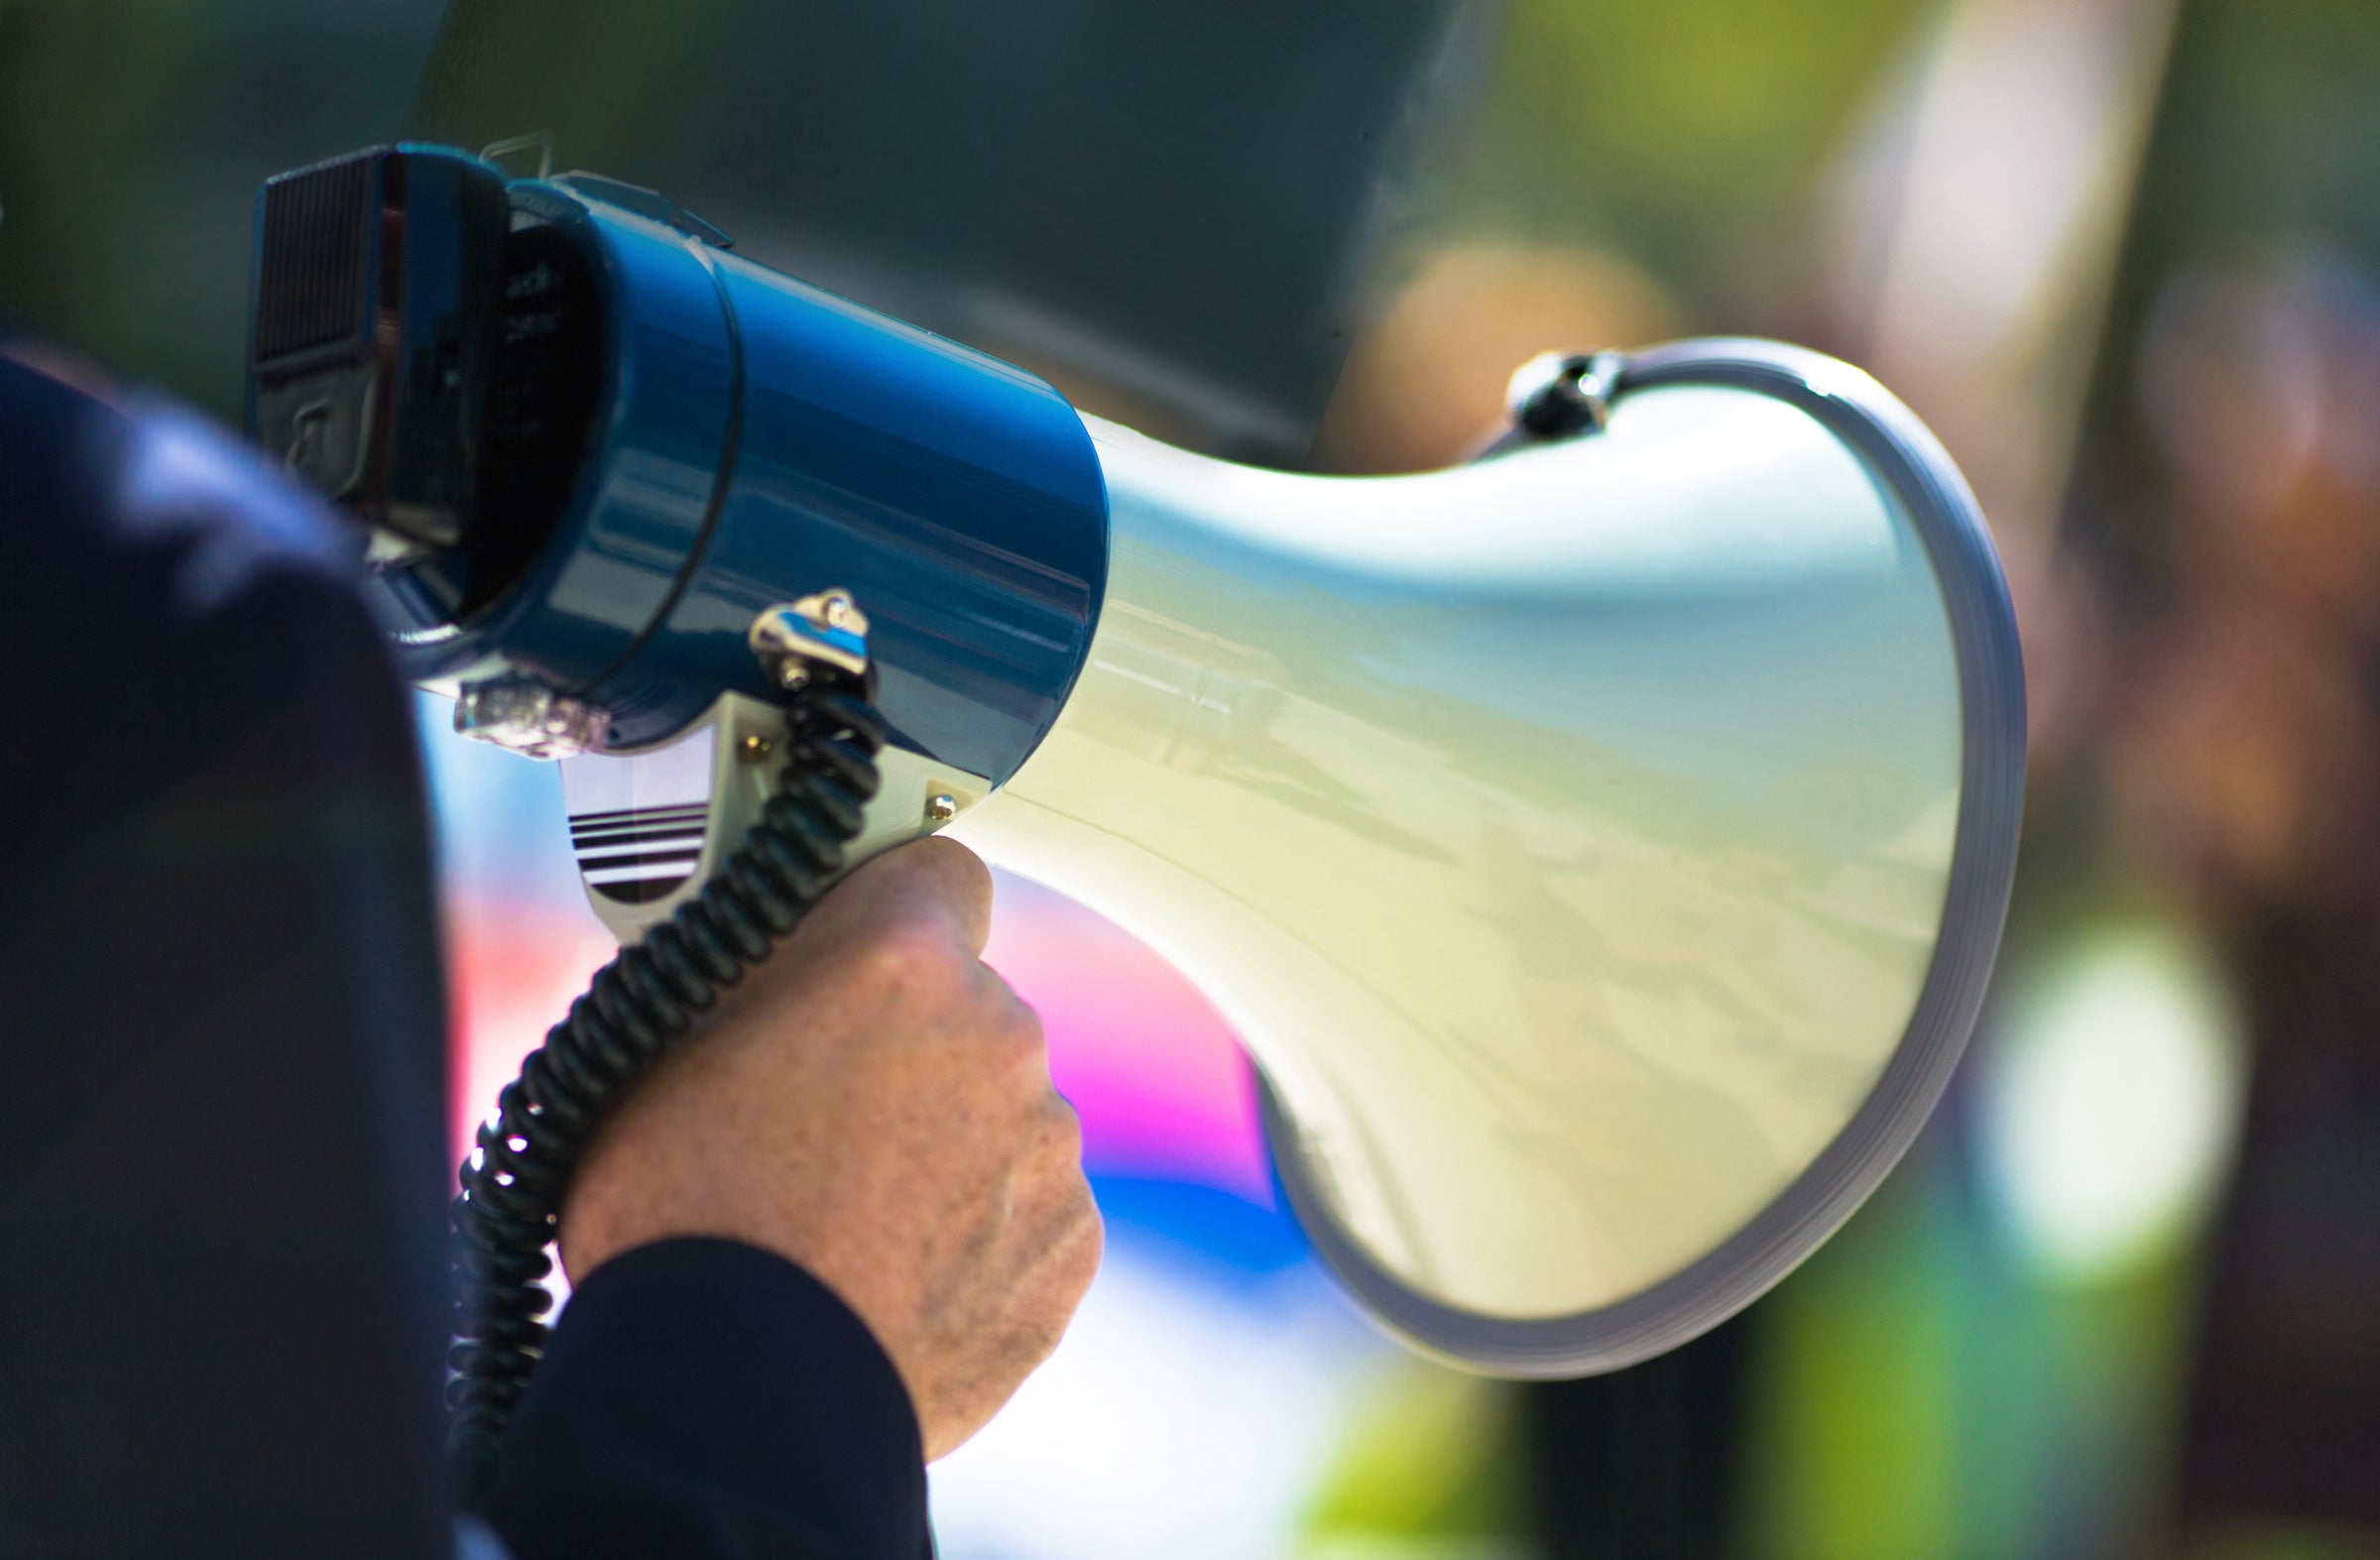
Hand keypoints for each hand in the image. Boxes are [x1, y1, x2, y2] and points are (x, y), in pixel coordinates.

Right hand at [558, 838, 1101, 1460]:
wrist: (741, 1398)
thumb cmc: (681, 1218)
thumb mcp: (664, 1044)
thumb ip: (756, 974)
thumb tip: (781, 948)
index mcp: (900, 959)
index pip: (936, 868)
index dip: (891, 905)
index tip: (858, 946)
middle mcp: (999, 1034)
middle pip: (965, 1005)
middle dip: (907, 1042)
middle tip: (816, 1116)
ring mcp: (1047, 1146)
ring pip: (1001, 1111)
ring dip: (946, 1142)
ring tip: (846, 1218)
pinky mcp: (1071, 1247)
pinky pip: (1029, 1210)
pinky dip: (979, 1233)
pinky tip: (894, 1275)